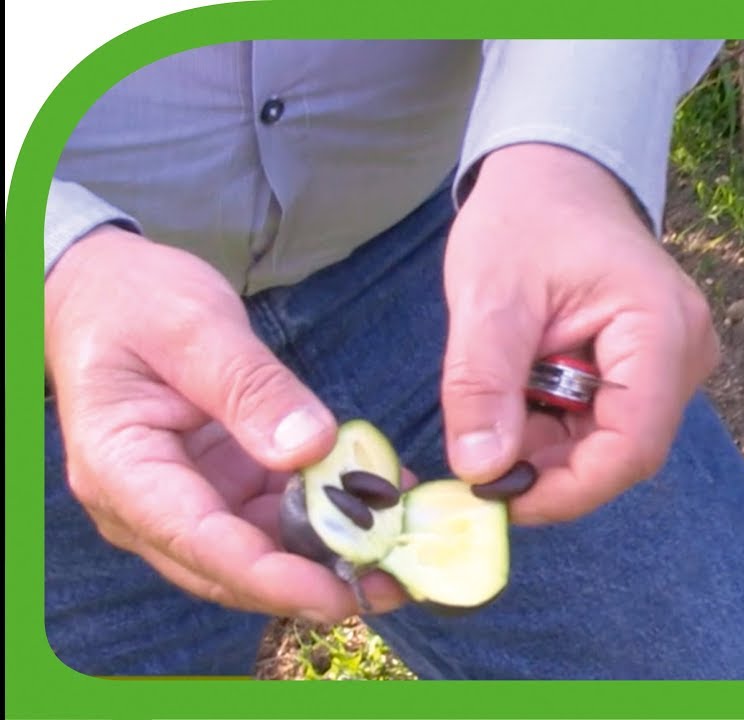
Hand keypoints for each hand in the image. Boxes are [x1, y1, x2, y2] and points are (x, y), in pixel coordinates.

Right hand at [44, 226, 408, 622]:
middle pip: (231, 567)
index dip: (270, 576)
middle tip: (393, 586)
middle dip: (312, 583)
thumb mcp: (195, 327)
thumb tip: (311, 447)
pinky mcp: (221, 486)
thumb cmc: (136, 302)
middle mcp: (147, 502)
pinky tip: (384, 499)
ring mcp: (186, 498)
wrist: (109, 290)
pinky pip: (278, 514)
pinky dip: (329, 513)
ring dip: (329, 555)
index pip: (198, 541)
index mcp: (122, 468)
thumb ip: (250, 387)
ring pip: (261, 550)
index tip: (336, 593)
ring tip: (401, 547)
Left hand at [440, 143, 720, 523]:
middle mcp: (687, 351)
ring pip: (615, 443)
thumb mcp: (488, 296)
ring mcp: (678, 361)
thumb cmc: (525, 219)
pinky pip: (612, 422)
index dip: (567, 490)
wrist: (555, 176)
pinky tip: (525, 389)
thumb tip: (480, 472)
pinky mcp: (658, 368)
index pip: (632, 446)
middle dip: (550, 463)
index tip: (498, 500)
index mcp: (660, 326)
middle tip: (482, 443)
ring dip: (550, 443)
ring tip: (501, 397)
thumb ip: (482, 385)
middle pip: (624, 451)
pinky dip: (559, 425)